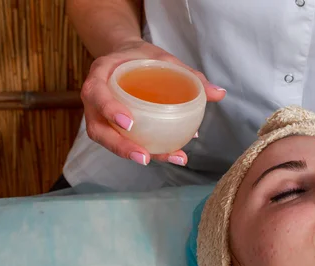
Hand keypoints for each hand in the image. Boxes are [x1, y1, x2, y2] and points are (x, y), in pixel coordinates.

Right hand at [80, 39, 225, 165]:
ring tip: (165, 158)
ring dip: (133, 154)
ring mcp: (100, 115)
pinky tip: (172, 153)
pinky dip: (144, 149)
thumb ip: (189, 75)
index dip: (109, 109)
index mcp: (101, 74)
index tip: (129, 123)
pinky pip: (121, 141)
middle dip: (120, 146)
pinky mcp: (110, 126)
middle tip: (145, 157)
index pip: (96, 93)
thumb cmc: (142, 57)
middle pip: (98, 129)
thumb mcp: (164, 59)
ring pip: (108, 141)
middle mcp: (95, 98)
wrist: (126, 57)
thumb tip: (219, 93)